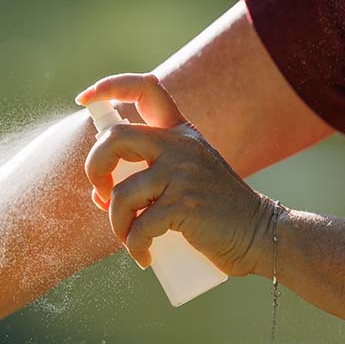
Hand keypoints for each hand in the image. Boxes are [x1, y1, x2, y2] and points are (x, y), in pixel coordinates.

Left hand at [76, 73, 279, 276]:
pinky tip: (143, 258)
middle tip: (101, 193)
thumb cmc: (215, 212)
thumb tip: (99, 191)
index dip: (109, 86)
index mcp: (180, 132)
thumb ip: (149, 173)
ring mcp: (183, 173)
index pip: (146, 88)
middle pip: (115, 138)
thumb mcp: (186, 176)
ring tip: (130, 240)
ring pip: (121, 193)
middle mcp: (180, 145)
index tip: (85, 99)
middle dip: (94, 167)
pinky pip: (140, 227)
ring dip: (116, 224)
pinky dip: (134, 247)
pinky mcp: (185, 205)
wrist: (259, 233)